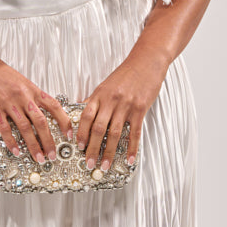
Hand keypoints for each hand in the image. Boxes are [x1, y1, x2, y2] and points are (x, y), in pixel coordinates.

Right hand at [0, 55, 73, 162]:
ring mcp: (8, 102)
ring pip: (25, 128)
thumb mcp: (19, 80)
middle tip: (52, 154)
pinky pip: (5, 128)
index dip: (64, 121)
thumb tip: (37, 109)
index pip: (54, 106)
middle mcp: (23, 96)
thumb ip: (28, 95)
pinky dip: (12, 141)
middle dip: (49, 141)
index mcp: (31, 89)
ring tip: (38, 157)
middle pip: (41, 122)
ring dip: (33, 145)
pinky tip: (16, 150)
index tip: (69, 133)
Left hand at [75, 47, 169, 172]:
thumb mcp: (105, 85)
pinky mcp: (140, 109)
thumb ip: (94, 100)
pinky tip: (128, 158)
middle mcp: (111, 101)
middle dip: (92, 149)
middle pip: (98, 129)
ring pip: (114, 134)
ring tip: (105, 165)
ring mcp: (126, 106)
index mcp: (99, 94)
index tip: (79, 147)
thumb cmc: (126, 73)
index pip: (86, 117)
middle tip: (89, 163)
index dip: (81, 133)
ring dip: (108, 152)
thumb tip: (80, 112)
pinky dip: (131, 148)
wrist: (146, 61)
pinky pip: (134, 133)